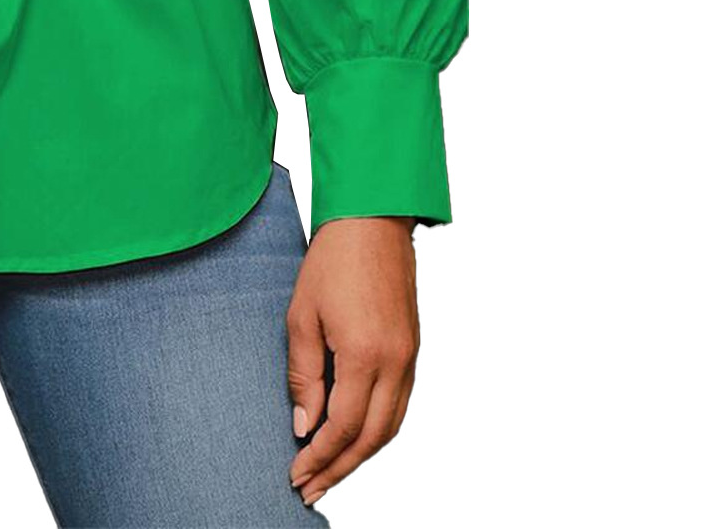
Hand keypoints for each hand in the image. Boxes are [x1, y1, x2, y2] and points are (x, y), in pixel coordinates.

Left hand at [286, 215, 418, 507]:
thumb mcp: (301, 315)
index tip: (297, 476)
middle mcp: (396, 364)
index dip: (319, 458)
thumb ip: (304, 375)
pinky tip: (356, 438)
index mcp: (365, 355)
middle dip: (340, 469)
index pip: (342, 427)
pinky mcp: (413, 349)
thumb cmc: (332, 260)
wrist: (372, 220)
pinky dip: (378, 430)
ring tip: (331, 472)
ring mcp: (410, 358)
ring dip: (361, 455)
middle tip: (311, 489)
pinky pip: (400, 405)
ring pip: (390, 427)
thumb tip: (304, 425)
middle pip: (370, 438)